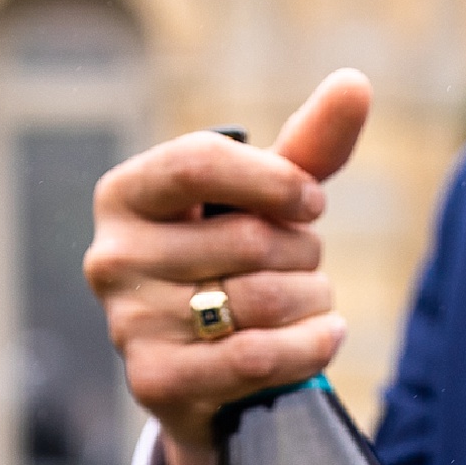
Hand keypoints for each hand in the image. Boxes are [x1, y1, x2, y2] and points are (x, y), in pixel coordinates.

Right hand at [84, 69, 372, 464]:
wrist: (210, 375)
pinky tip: (324, 336)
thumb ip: (307, 148)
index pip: (198, 162)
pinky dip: (309, 346)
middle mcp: (111, 257)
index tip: (313, 203)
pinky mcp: (154, 380)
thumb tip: (355, 83)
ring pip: (262, 299)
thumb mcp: (265, 205)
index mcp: (126, 195)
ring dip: (312, 300)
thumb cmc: (235, 267)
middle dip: (302, 252)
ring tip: (308, 303)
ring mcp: (127, 324)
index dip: (273, 180)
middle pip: (247, 238)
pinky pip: (255, 357)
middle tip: (303, 266)